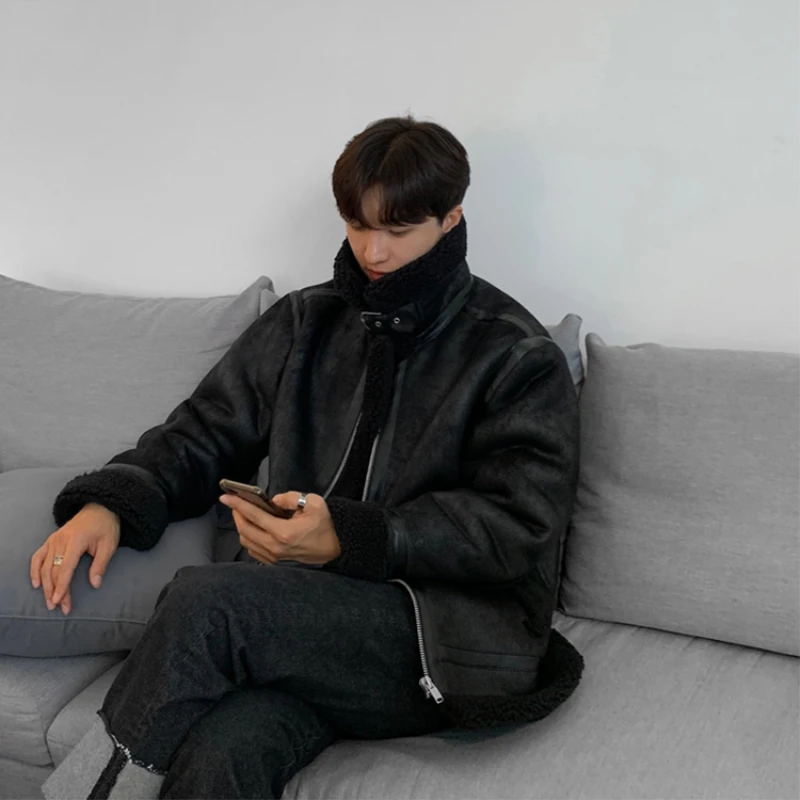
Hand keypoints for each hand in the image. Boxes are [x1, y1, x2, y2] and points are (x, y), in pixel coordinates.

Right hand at [30, 502, 120, 614]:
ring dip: (46, 585)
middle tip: (59, 608)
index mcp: (75, 541)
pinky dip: (35, 570)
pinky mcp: (51, 540)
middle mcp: (60, 541)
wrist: (99, 508)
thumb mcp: (109, 545)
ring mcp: (53, 540)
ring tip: (49, 601)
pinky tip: (36, 584)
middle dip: (55, 591)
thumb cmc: (106, 527)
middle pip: (54, 571)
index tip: (59, 602)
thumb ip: (100, 565)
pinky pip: (38, 556)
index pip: (65, 568)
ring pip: (45, 566)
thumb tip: (95, 584)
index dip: (61, 587)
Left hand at [219, 491, 340, 565]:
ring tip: (244, 515)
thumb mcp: (314, 503)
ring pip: (246, 542)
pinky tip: (253, 529)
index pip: (253, 515)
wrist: (335, 550)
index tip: (225, 496)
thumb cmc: (325, 525)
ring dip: (241, 527)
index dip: (237, 504)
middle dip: (236, 514)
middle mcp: (274, 547)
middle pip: (244, 530)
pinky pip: (253, 550)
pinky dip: (249, 538)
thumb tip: (273, 501)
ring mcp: (274, 557)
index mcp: (283, 532)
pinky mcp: (275, 563)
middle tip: (235, 503)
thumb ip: (290, 498)